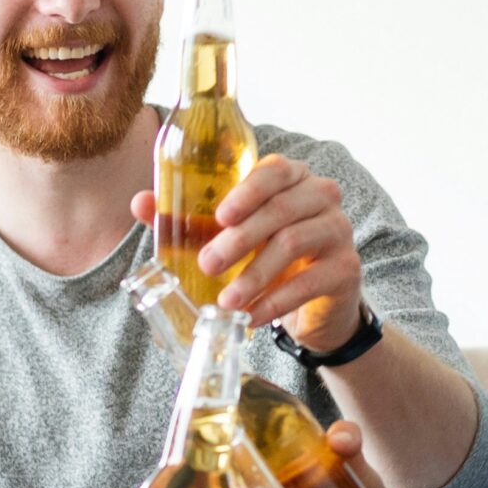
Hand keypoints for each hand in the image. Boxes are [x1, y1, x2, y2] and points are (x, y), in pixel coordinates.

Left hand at [131, 155, 361, 348]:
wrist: (316, 302)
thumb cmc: (269, 256)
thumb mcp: (233, 235)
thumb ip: (191, 217)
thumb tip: (141, 202)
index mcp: (292, 178)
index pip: (275, 171)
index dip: (248, 191)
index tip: (220, 216)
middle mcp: (321, 196)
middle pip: (281, 210)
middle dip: (240, 240)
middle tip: (207, 265)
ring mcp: (338, 231)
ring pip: (294, 244)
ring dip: (255, 275)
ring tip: (226, 301)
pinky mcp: (347, 268)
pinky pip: (309, 282)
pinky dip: (276, 302)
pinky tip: (251, 316)